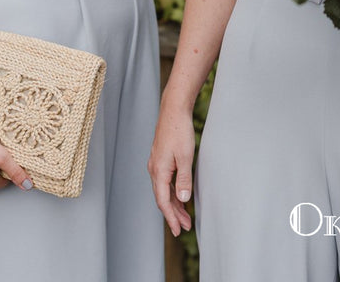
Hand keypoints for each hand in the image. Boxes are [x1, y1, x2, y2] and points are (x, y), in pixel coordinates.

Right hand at [148, 105, 194, 236]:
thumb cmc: (179, 131)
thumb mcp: (186, 156)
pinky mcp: (161, 158)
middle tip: (184, 227)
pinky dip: (172, 191)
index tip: (177, 230)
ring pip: (164, 190)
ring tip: (185, 216)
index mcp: (158, 171)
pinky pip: (165, 180)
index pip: (163, 201)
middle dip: (173, 214)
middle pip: (162, 198)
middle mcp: (154, 168)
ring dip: (174, 203)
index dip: (171, 217)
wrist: (173, 109)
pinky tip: (180, 196)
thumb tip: (182, 200)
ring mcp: (156, 163)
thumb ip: (183, 179)